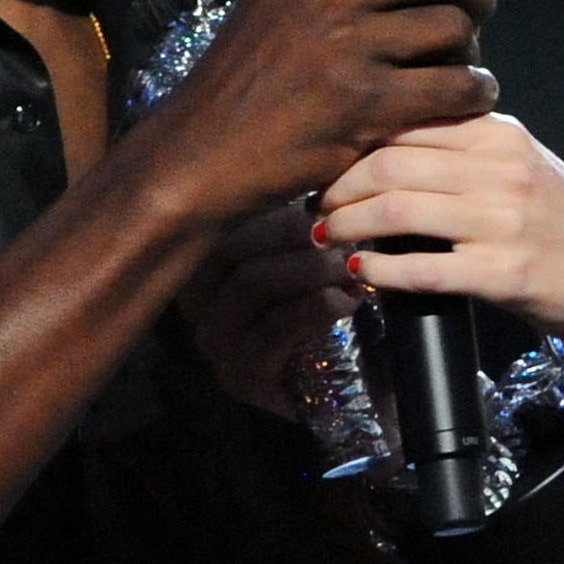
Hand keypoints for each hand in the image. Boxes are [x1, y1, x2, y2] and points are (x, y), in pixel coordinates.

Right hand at [148, 0, 497, 224]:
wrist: (204, 151)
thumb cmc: (247, 77)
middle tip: (469, 15)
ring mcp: (348, 45)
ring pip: (457, 26)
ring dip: (471, 49)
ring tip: (453, 66)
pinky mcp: (365, 105)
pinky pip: (457, 86)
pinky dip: (475, 93)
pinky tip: (464, 98)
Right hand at [183, 202, 366, 417]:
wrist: (366, 391)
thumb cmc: (334, 309)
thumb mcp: (311, 254)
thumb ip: (301, 221)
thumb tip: (317, 172)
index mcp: (206, 269)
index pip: (220, 224)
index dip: (271, 211)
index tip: (320, 206)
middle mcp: (198, 307)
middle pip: (227, 250)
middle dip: (289, 237)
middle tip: (339, 235)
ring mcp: (217, 346)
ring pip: (250, 285)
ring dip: (306, 270)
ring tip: (347, 267)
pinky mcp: (242, 379)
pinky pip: (273, 329)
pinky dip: (315, 308)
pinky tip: (347, 300)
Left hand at [318, 114, 563, 348]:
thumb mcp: (521, 167)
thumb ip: (463, 153)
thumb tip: (382, 155)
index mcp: (500, 133)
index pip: (404, 124)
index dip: (351, 147)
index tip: (326, 169)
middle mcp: (501, 169)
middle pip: (388, 163)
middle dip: (337, 187)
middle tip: (316, 208)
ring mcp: (503, 221)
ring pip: (395, 210)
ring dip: (347, 226)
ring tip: (327, 238)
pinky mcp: (504, 274)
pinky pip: (420, 268)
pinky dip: (377, 271)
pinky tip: (359, 273)